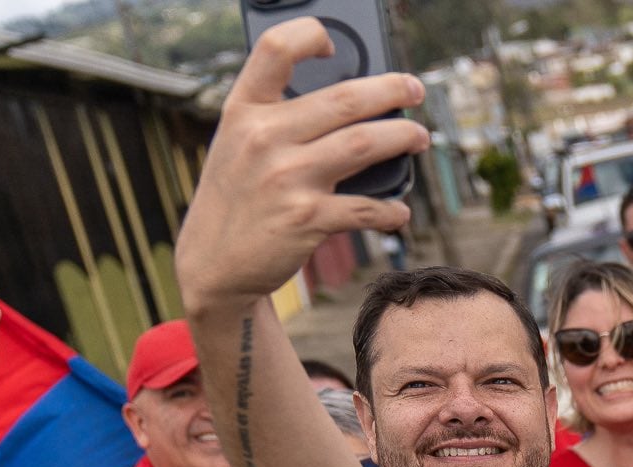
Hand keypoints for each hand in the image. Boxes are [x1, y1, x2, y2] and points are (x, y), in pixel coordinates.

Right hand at [175, 18, 429, 312]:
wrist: (213, 265)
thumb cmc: (235, 200)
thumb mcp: (236, 147)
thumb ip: (276, 119)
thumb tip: (346, 102)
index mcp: (244, 111)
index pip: (275, 50)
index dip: (310, 36)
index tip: (334, 47)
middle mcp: (263, 138)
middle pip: (344, 98)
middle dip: (391, 90)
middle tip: (414, 91)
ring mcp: (286, 178)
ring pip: (365, 143)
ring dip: (402, 137)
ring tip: (419, 137)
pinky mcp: (307, 218)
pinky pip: (366, 207)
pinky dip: (391, 209)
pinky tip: (399, 210)